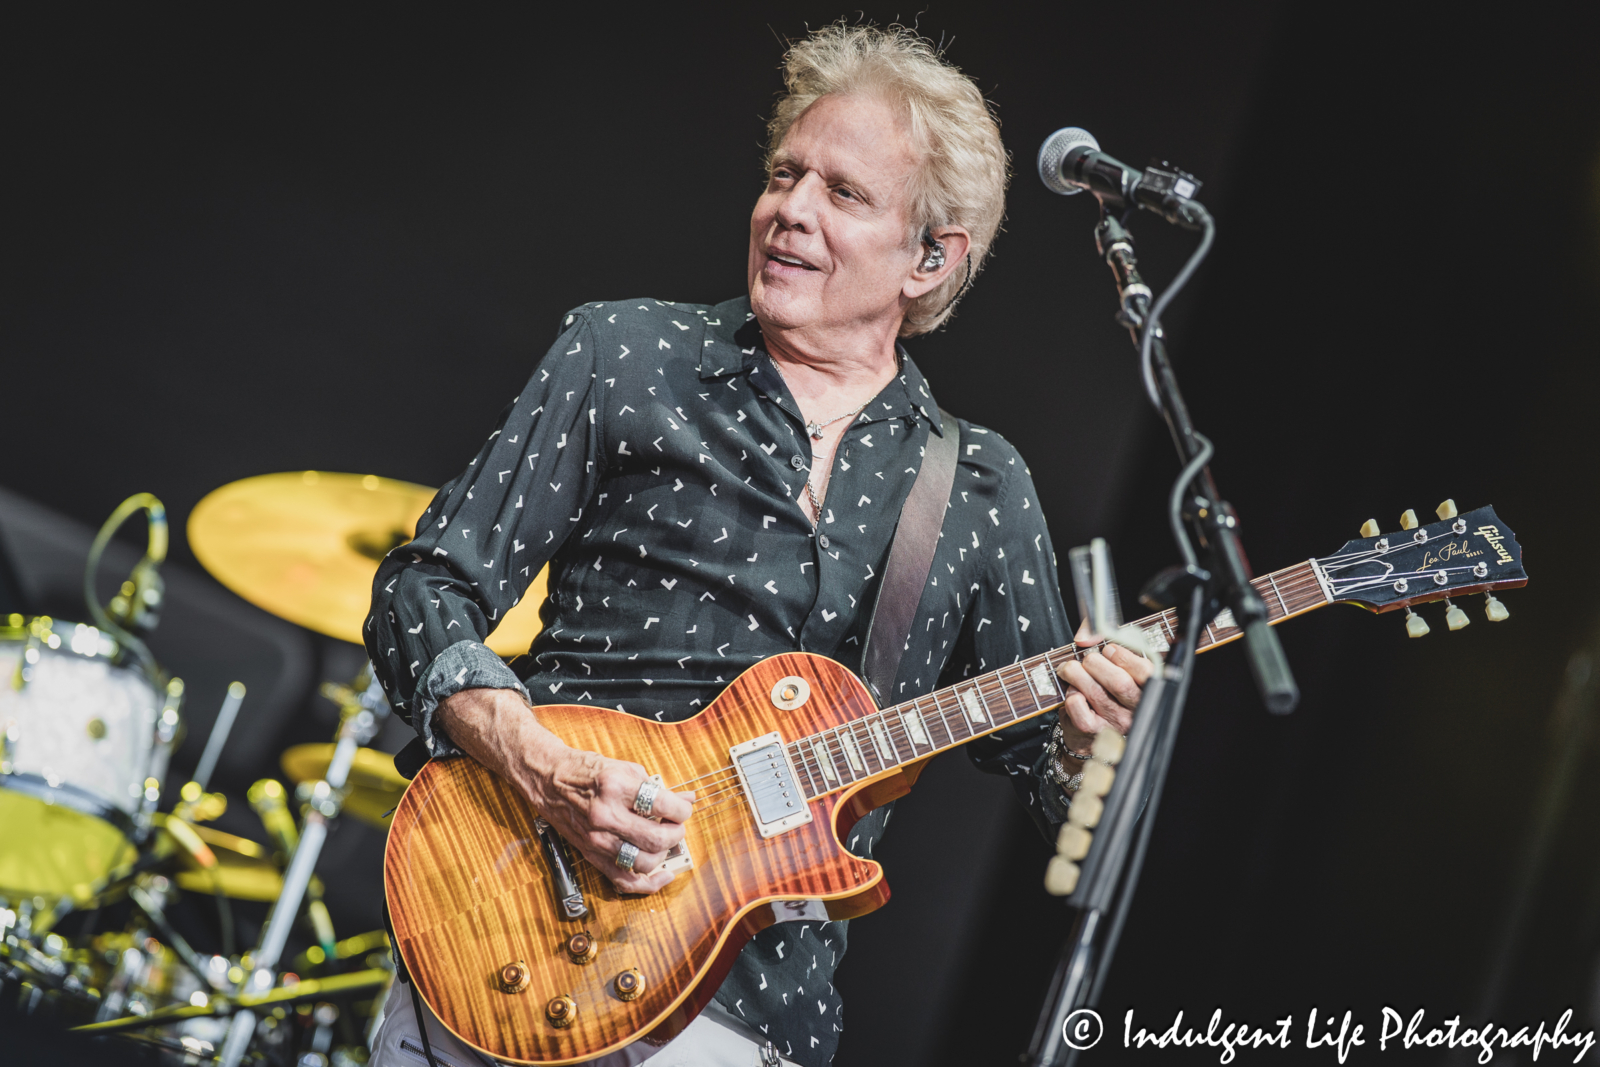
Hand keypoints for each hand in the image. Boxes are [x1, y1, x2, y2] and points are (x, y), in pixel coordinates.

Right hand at [435, 687, 694, 893]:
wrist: (548, 779)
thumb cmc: (586, 771)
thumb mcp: (625, 768)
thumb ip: (656, 786)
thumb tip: (685, 799)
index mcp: (615, 787)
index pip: (663, 805)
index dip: (682, 809)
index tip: (684, 808)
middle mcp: (605, 815)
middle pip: (656, 838)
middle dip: (675, 834)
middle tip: (677, 826)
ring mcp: (596, 839)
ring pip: (643, 862)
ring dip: (663, 855)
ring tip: (665, 843)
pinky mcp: (591, 854)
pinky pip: (623, 880)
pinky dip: (648, 883)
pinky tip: (664, 874)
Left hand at [1054, 619, 1153, 751]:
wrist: (1093, 732)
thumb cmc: (1106, 690)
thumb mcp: (1115, 664)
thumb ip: (1102, 639)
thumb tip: (1085, 638)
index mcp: (1146, 691)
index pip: (1145, 672)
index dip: (1124, 656)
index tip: (1109, 650)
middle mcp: (1134, 710)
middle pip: (1119, 682)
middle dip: (1095, 662)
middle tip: (1087, 660)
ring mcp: (1114, 722)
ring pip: (1095, 691)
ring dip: (1075, 673)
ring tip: (1070, 669)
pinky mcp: (1092, 730)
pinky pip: (1077, 705)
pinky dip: (1069, 693)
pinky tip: (1072, 692)